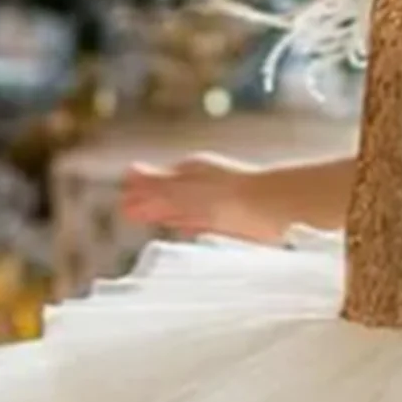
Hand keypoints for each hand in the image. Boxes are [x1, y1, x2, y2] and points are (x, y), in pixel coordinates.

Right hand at [120, 154, 277, 243]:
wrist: (277, 207)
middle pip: (171, 194)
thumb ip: (157, 187)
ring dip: (170, 214)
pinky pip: (205, 220)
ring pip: (187, 207)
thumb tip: (129, 172)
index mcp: (191, 172)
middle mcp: (205, 183)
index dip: (141, 194)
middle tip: (131, 212)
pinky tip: (191, 229)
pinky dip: (192, 223)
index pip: (157, 183)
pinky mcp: (234, 219)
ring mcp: (220, 201)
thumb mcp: (186, 191)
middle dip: (152, 203)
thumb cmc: (230, 196)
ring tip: (156, 219)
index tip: (124, 203)